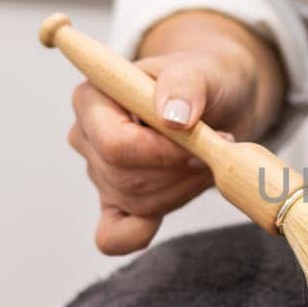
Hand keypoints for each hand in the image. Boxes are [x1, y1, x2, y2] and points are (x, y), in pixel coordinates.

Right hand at [67, 38, 264, 254]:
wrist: (220, 100)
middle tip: (215, 148)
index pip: (115, 144)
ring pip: (136, 204)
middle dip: (179, 171)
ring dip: (183, 188)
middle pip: (126, 178)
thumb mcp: (203, 70)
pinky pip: (113, 236)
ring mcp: (100, 173)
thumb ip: (186, 85)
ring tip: (207, 159)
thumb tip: (173, 117)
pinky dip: (137, 234)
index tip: (202, 143)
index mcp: (92, 98)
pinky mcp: (120, 201)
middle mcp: (87, 138)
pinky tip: (163, 212)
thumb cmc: (205, 78)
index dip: (162, 153)